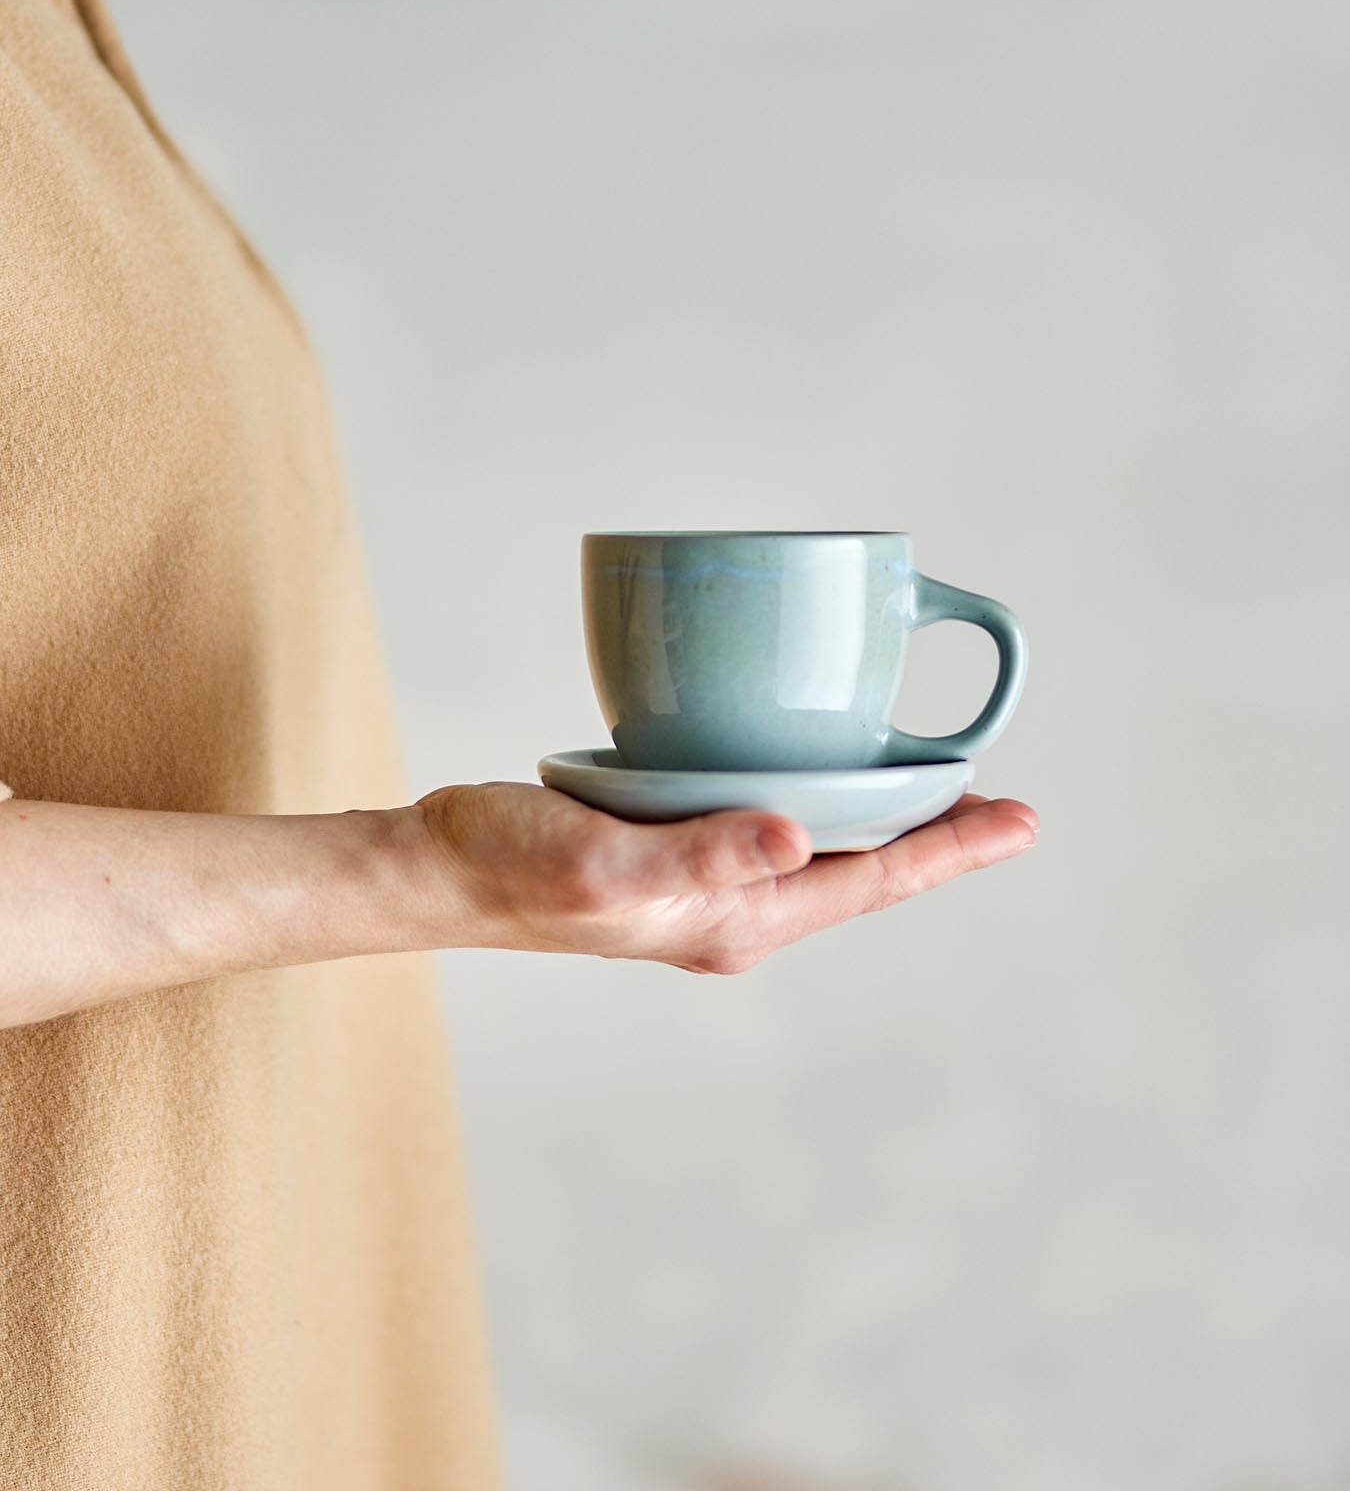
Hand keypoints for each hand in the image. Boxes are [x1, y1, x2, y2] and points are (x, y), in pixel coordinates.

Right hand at [412, 782, 1037, 973]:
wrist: (440, 868)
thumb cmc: (513, 868)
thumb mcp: (607, 861)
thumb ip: (703, 853)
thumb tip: (797, 840)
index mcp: (736, 919)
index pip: (869, 883)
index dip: (951, 850)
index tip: (1020, 819)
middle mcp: (734, 910)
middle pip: (860, 872)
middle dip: (936, 840)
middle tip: (1005, 805)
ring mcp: (705, 883)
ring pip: (820, 851)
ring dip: (880, 821)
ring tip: (937, 790)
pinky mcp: (675, 849)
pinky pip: (770, 826)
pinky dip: (816, 798)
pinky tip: (818, 770)